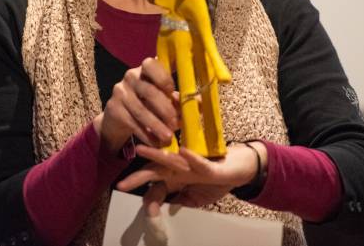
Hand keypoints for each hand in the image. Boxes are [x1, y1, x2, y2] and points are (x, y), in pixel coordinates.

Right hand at [94, 57, 178, 152]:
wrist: (119, 116)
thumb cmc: (148, 103)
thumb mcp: (162, 97)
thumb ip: (177, 99)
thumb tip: (198, 102)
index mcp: (145, 69)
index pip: (151, 64)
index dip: (163, 77)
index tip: (172, 91)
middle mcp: (131, 77)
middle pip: (148, 91)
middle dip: (165, 109)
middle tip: (176, 124)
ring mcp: (120, 93)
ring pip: (140, 110)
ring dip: (156, 125)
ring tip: (168, 137)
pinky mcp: (114, 109)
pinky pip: (132, 123)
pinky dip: (146, 135)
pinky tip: (156, 143)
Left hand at [117, 141, 265, 207]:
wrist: (243, 166)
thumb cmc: (218, 179)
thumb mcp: (199, 198)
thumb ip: (183, 201)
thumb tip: (169, 207)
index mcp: (176, 178)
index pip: (156, 187)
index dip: (148, 199)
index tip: (146, 213)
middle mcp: (180, 168)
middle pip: (155, 171)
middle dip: (138, 177)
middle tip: (121, 184)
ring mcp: (193, 163)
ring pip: (171, 159)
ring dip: (155, 155)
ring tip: (141, 150)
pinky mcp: (209, 163)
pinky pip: (199, 160)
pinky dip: (191, 157)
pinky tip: (182, 151)